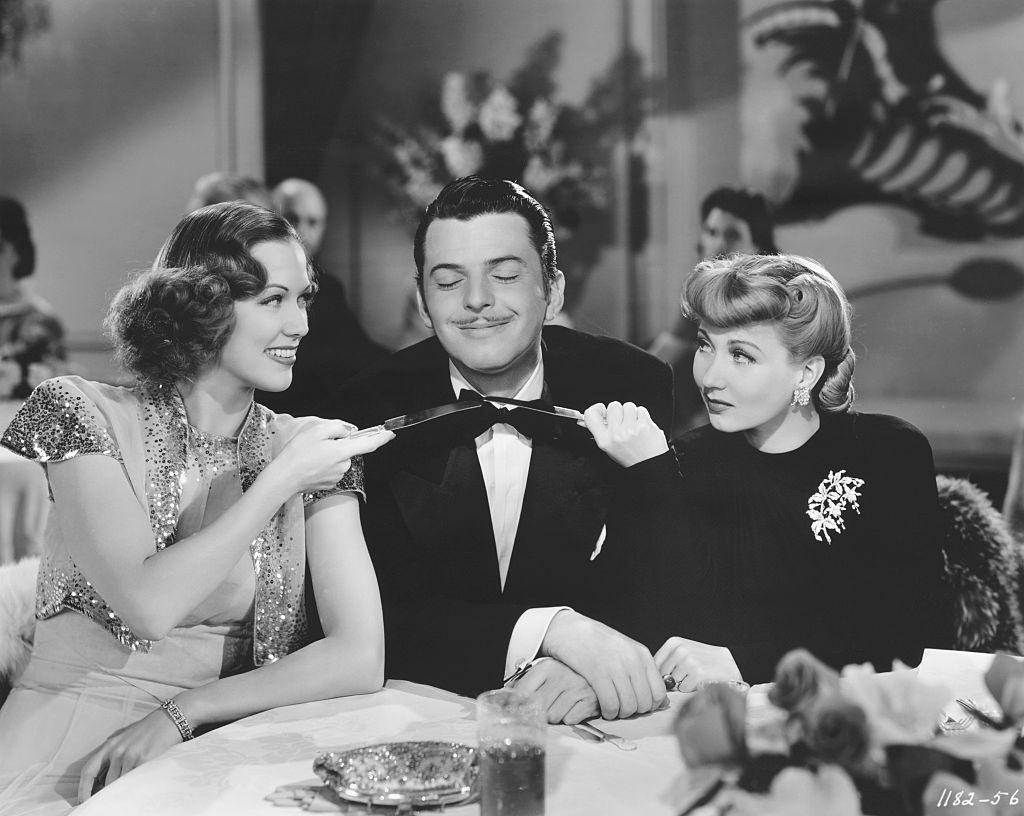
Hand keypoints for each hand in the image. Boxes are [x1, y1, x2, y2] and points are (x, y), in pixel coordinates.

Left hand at [78, 706, 182, 801]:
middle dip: (106, 794)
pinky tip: (138, 788)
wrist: (171, 718)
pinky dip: (134, 787)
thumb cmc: (151, 728)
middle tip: (107, 803)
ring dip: (122, 792)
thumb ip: (114, 751)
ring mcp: (130, 755)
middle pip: (105, 782)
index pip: (88, 770)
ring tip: (126, 796)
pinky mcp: (144, 760)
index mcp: (110, 745)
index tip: (82, 801)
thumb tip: (103, 771)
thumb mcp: (127, 736)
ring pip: (119, 783)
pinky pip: (134, 780)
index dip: (83, 789)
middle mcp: (117, 750)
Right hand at [271, 419, 393, 494]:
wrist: (284, 478)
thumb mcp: (317, 431)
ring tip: (311, 455)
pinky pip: (332, 469)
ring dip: (330, 455)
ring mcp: (337, 476)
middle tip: (319, 443)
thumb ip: (337, 427)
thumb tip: (347, 431)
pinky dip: (324, 465)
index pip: (369, 444)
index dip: (382, 438)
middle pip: (348, 450)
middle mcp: (343, 466)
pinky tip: (311, 464)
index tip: (390, 434)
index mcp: (342, 451)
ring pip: (340, 460)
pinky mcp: (330, 484)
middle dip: (339, 445)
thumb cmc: (297, 454)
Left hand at [513, 658, 599, 723]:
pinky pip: (570, 719)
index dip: (516, 705)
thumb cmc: (566, 676)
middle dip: (537, 714)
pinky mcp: (589, 700)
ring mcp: (576, 688)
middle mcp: (561, 676)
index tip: (513, 712)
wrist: (598, 672)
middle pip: (537, 706)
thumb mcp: (545, 673)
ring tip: (559, 708)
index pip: (523, 691)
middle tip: (539, 714)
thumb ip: (525, 683)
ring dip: (554, 717)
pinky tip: (572, 710)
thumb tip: (504, 696)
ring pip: (553, 716)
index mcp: (546, 667)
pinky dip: (569, 718)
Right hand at [541, 610, 665, 719]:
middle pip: (644, 703)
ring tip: (612, 708)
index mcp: (642, 654)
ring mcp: (615, 667)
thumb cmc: (598, 642)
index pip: (659, 693)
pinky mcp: (597, 674)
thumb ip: (642, 671)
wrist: (570, 629)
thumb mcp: (626, 649)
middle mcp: (632, 660)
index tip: (638, 705)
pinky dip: (608, 712)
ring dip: (620, 714)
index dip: (650, 706)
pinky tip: (603, 708)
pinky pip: (611, 705)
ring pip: (628, 707)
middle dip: (634, 711)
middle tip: (622, 707)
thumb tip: (662, 701)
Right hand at [584, 402, 668, 467]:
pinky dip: (643, 416)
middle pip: (613, 406)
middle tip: (624, 422)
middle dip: (619, 411)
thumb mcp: (611, 447)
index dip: (597, 408)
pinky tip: (643, 427)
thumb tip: (598, 413)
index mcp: (604, 441)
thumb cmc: (631, 456)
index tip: (602, 410)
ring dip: (632, 413)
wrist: (650, 464)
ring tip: (635, 426)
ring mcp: (631, 429)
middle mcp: (616, 435)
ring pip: (628, 405)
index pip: (591, 415)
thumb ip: (603, 430)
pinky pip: (641, 409)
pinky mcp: (645, 425)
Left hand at [655, 636, 743, 692]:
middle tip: (687, 675)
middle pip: (663, 675)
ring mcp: (689, 661)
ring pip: (674, 683)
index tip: (673, 674)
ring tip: (696, 677)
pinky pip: (684, 689)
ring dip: (682, 685)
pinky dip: (691, 689)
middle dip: (672, 680)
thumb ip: (666, 661)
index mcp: (674, 642)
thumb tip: (648, 676)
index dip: (662, 674)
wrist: (729, 665)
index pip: (655, 664)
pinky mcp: (698, 674)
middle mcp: (680, 649)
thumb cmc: (703, 661)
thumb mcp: (683, 652)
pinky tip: (701, 681)